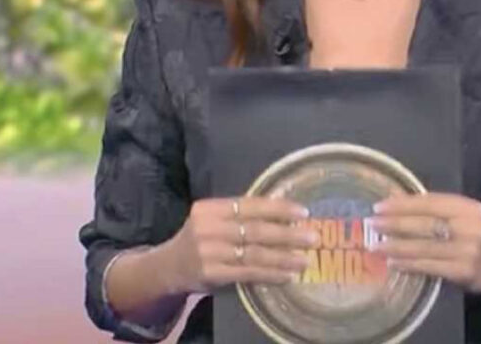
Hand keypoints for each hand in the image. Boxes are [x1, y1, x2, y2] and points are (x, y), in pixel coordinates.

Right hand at [167, 196, 316, 291]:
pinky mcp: (211, 274)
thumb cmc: (199, 238)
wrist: (167, 267)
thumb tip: (285, 211)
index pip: (250, 205)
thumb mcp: (212, 219)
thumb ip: (240, 214)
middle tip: (313, 237)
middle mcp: (208, 228)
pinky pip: (247, 273)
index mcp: (210, 208)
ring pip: (254, 253)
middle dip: (288, 234)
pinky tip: (287, 275)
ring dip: (283, 257)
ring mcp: (208, 252)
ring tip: (305, 260)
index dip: (278, 208)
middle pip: (255, 230)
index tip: (303, 212)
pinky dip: (270, 274)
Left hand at [368, 192, 480, 294]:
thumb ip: (431, 208)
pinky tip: (392, 263)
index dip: (403, 204)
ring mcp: (467, 251)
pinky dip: (408, 264)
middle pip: (426, 224)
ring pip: (424, 247)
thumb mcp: (460, 217)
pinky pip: (429, 266)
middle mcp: (469, 227)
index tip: (379, 206)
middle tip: (371, 223)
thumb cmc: (473, 237)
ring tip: (375, 245)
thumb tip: (392, 199)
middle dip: (395, 223)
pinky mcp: (462, 272)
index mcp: (468, 208)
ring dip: (396, 246)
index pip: (431, 202)